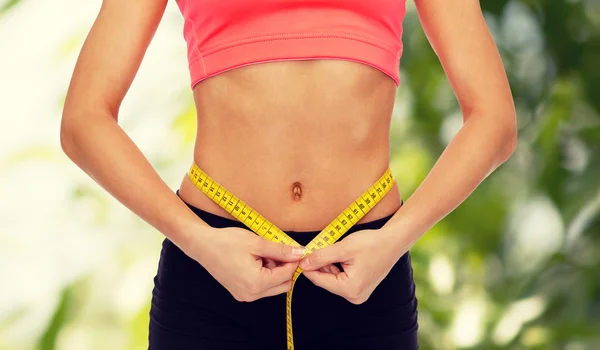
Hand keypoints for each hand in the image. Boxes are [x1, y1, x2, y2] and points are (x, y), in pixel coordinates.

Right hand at [182, 225, 305, 301]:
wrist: (202, 245)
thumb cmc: (227, 242)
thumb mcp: (257, 243)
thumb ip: (280, 250)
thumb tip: (300, 253)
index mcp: (256, 283)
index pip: (287, 275)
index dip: (293, 261)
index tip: (293, 248)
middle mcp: (251, 294)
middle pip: (283, 285)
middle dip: (283, 268)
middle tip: (274, 251)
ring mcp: (245, 295)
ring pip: (273, 287)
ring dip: (274, 271)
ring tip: (261, 255)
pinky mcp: (240, 292)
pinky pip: (261, 287)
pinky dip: (264, 275)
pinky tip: (255, 260)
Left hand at [299, 228, 405, 304]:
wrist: (392, 242)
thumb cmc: (371, 243)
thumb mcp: (343, 248)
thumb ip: (321, 257)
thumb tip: (303, 263)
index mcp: (350, 289)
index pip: (319, 280)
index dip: (307, 268)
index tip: (297, 257)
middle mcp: (354, 296)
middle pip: (326, 281)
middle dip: (317, 266)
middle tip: (310, 250)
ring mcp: (357, 293)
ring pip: (332, 279)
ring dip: (326, 265)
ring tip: (327, 249)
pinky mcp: (359, 287)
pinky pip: (340, 279)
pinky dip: (335, 267)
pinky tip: (336, 255)